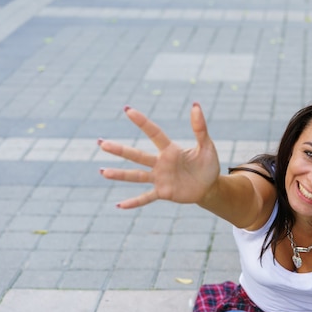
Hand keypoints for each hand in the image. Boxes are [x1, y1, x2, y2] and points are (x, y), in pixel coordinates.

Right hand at [99, 103, 219, 207]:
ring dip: (120, 174)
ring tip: (103, 172)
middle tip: (101, 143)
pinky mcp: (163, 193)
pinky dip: (134, 202)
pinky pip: (146, 197)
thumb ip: (200, 128)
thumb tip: (196, 105)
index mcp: (170, 150)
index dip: (142, 122)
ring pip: (137, 175)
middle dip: (120, 149)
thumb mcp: (207, 146)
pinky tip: (120, 205)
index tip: (128, 110)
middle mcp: (161, 163)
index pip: (154, 133)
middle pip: (137, 155)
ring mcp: (160, 178)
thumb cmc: (208, 164)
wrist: (210, 187)